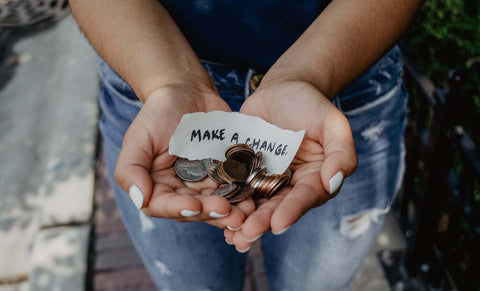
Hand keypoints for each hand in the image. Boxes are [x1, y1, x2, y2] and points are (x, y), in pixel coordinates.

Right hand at [114, 84, 254, 228]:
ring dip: (232, 211)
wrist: (188, 92)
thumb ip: (131, 169)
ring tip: (246, 212)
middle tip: (228, 211)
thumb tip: (140, 199)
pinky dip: (244, 195)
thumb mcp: (138, 137)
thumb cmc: (158, 113)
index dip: (179, 209)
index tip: (195, 206)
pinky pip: (235, 188)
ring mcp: (205, 184)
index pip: (163, 206)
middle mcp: (181, 190)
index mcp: (157, 186)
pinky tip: (255, 199)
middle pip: (195, 210)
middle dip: (211, 213)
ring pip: (217, 204)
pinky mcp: (226, 174)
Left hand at [224, 80, 356, 250]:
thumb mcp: (332, 122)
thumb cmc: (311, 104)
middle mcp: (290, 184)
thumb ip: (341, 152)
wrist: (282, 89)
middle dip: (262, 222)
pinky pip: (235, 187)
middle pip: (277, 206)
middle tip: (247, 235)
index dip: (292, 211)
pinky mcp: (244, 170)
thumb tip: (334, 182)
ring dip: (243, 220)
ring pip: (255, 203)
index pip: (305, 197)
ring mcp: (265, 178)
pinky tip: (215, 213)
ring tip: (231, 235)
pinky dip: (227, 201)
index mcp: (314, 178)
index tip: (278, 224)